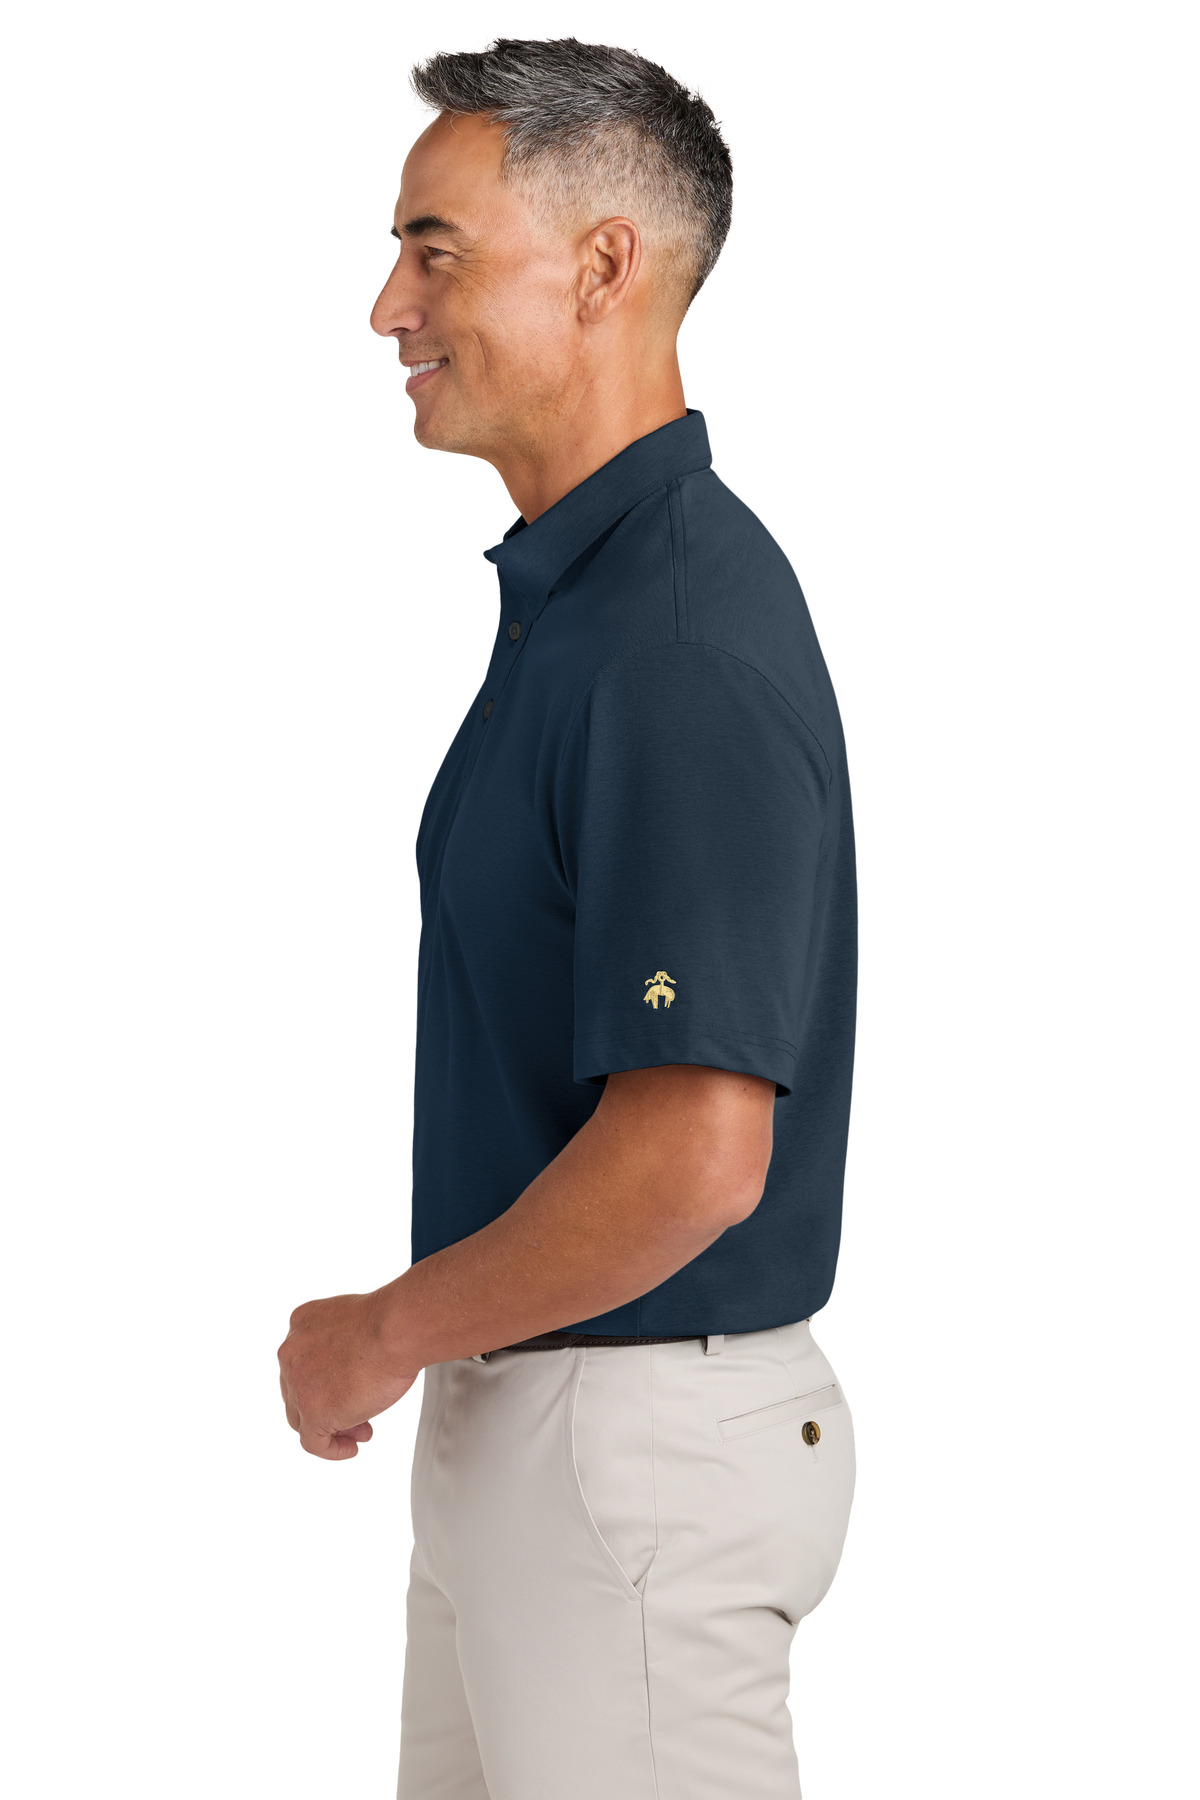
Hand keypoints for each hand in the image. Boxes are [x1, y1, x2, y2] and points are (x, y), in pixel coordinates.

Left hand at [277, 1288, 420, 1460]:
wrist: (396, 1330)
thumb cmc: (390, 1323)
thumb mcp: (355, 1325)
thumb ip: (342, 1345)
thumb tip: (352, 1369)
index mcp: (300, 1325)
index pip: (303, 1364)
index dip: (324, 1382)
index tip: (347, 1391)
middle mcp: (292, 1353)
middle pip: (300, 1392)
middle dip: (329, 1406)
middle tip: (356, 1416)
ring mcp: (298, 1384)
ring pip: (303, 1418)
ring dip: (331, 1428)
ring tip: (357, 1434)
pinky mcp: (312, 1412)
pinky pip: (313, 1443)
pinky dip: (331, 1449)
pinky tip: (350, 1448)